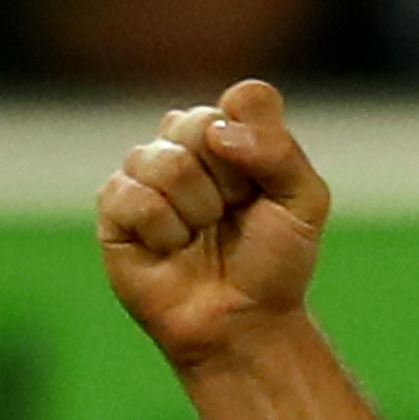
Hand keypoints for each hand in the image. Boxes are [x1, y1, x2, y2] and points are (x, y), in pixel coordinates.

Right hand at [97, 79, 332, 369]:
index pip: (245, 99)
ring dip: (198, 210)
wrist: (243, 320)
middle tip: (235, 214)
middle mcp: (188, 144)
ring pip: (166, 162)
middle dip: (231, 180)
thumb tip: (218, 131)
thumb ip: (278, 152)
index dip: (259, 144)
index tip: (265, 186)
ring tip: (202, 235)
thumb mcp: (304, 204)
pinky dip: (166, 231)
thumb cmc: (274, 261)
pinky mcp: (114, 206)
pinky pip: (135, 197)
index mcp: (236, 134)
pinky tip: (172, 248)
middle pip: (201, 123)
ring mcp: (147, 172)